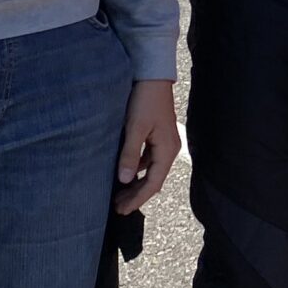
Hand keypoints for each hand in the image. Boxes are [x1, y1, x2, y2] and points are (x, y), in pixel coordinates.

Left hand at [114, 78, 180, 214]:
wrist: (152, 76)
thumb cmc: (145, 100)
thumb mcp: (135, 128)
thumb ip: (129, 155)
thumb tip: (125, 180)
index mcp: (167, 151)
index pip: (153, 183)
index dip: (137, 199)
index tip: (122, 210)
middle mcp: (169, 149)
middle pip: (153, 180)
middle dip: (136, 195)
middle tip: (117, 207)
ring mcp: (164, 143)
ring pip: (150, 171)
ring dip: (136, 183)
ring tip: (119, 194)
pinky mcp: (157, 136)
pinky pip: (148, 160)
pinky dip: (137, 170)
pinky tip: (125, 172)